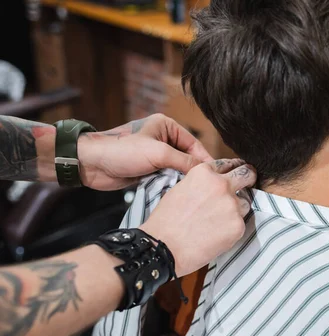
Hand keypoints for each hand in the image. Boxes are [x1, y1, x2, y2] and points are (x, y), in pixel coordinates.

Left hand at [77, 114, 212, 189]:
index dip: (205, 160)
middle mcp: (162, 139)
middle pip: (187, 158)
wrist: (91, 164)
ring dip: (181, 181)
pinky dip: (171, 186)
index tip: (217, 175)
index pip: (194, 144)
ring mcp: (154, 156)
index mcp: (166, 126)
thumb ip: (184, 162)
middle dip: (194, 172)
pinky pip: (166, 178)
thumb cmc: (122, 151)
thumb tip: (206, 171)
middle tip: (207, 187)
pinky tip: (179, 195)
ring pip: (177, 170)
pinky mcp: (147, 170)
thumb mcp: (158, 153)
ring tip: (195, 193)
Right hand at [140, 159, 256, 276]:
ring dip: (237, 208)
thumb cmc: (166, 221)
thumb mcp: (180, 189)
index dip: (232, 168)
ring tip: (219, 221)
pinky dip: (232, 228)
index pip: (227, 164)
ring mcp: (232, 205)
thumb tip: (213, 186)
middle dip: (248, 177)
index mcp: (204, 173)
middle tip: (249, 181)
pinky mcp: (238, 225)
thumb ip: (201, 183)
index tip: (237, 170)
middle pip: (246, 175)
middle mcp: (221, 185)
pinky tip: (217, 234)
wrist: (165, 247)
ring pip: (245, 202)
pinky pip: (240, 223)